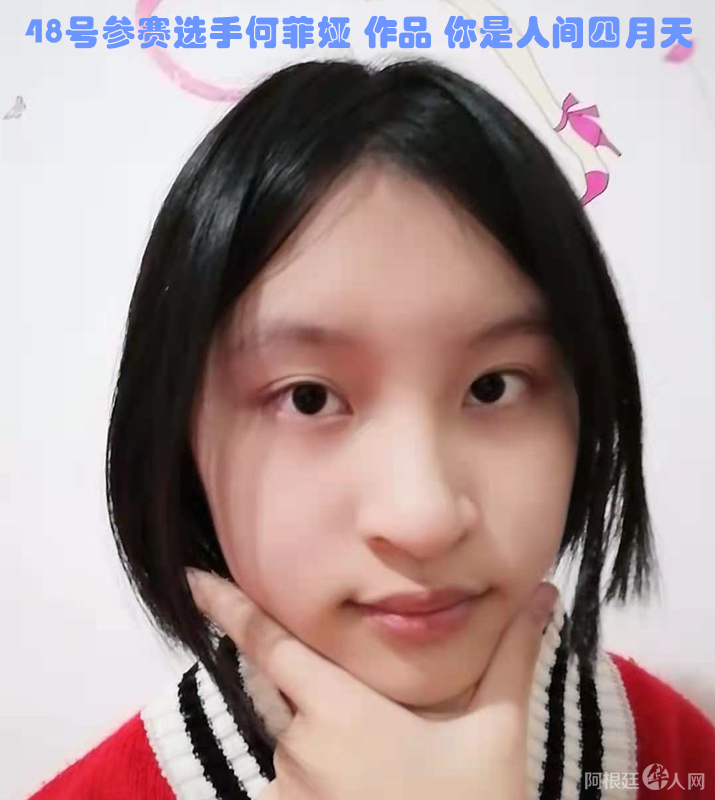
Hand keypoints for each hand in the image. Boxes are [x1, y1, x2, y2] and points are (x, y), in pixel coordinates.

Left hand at [186, 569, 557, 799]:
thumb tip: (542, 591)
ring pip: (296, 743)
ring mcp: (288, 796)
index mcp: (340, 712)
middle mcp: (299, 751)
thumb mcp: (498, 734)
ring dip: (327, 741)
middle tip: (377, 724)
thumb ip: (512, 657)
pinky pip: (296, 784)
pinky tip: (375, 793)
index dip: (229, 609)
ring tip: (390, 773)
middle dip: (317, 689)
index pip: (271, 647)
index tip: (190, 579)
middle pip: (291, 695)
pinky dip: (323, 777)